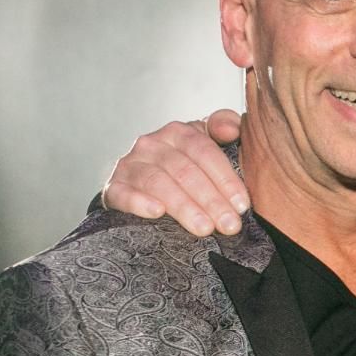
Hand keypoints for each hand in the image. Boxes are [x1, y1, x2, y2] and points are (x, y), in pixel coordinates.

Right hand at [101, 109, 245, 235]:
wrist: (142, 185)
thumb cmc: (188, 166)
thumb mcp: (208, 144)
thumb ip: (223, 127)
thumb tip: (232, 129)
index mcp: (179, 132)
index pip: (205, 152)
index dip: (225, 179)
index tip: (242, 205)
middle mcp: (152, 144)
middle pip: (185, 171)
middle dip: (211, 200)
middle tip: (229, 225)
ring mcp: (130, 164)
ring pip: (159, 183)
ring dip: (184, 207)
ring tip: (204, 228)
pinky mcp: (113, 187)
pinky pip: (123, 194)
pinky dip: (139, 202)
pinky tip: (157, 213)